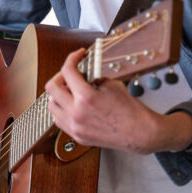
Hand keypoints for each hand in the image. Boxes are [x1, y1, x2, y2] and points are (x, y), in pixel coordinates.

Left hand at [44, 49, 191, 153]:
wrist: (140, 133)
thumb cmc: (131, 111)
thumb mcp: (112, 85)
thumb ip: (94, 78)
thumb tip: (84, 74)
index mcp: (86, 98)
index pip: (68, 71)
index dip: (72, 58)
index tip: (78, 56)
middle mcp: (76, 113)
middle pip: (52, 87)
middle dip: (61, 76)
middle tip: (71, 73)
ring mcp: (75, 127)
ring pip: (52, 105)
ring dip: (58, 95)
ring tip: (71, 91)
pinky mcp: (77, 136)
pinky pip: (59, 120)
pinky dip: (62, 110)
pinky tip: (72, 105)